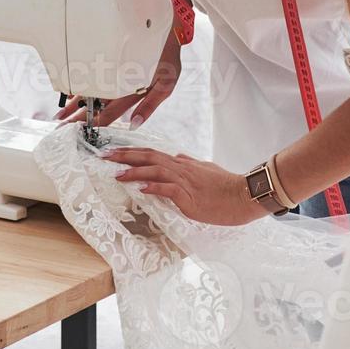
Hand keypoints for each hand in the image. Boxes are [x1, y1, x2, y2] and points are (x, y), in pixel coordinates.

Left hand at [55, 20, 183, 128]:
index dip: (95, 121)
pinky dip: (82, 85)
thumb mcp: (165, 82)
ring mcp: (117, 78)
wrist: (169, 31)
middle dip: (81, 115)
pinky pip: (95, 77)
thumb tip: (133, 125)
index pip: (111, 112)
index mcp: (134, 94)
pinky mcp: (114, 65)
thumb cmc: (168, 57)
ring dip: (78, 103)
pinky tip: (70, 92)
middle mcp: (123, 88)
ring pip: (95, 93)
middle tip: (63, 123)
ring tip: (62, 112)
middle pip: (98, 105)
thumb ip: (150, 105)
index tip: (80, 128)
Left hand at [105, 147, 267, 225]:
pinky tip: (140, 187)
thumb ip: (190, 163)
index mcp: (182, 164)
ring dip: (134, 171)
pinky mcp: (190, 196)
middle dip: (124, 156)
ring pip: (155, 170)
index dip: (131, 151)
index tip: (113, 151)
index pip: (152, 153)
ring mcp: (185, 181)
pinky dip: (153, 186)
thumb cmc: (227, 185)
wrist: (245, 194)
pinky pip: (168, 188)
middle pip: (148, 157)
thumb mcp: (206, 169)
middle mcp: (181, 168)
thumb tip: (177, 156)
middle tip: (104, 155)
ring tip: (116, 173)